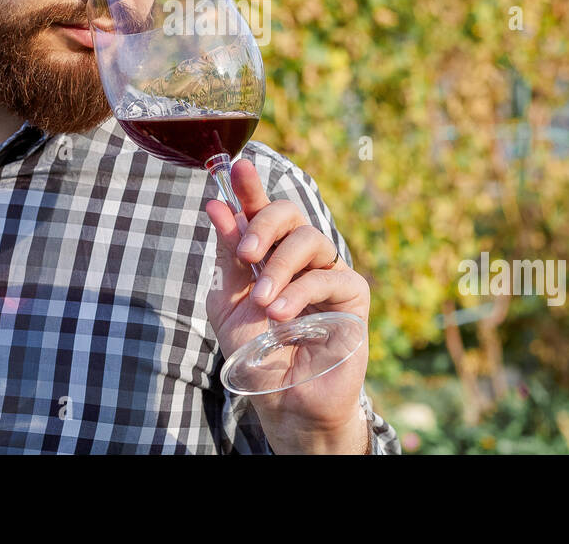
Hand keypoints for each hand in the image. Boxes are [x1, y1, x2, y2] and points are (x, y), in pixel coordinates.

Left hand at [204, 159, 370, 452]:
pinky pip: (328, 278)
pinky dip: (300, 293)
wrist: (282, 400)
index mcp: (268, 254)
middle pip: (289, 214)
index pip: (261, 211)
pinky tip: (282, 316)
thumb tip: (216, 205)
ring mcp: (328, 273)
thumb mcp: (228, 301)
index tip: (237, 168)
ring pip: (309, 240)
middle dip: (264, 224)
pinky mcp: (352, 296)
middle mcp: (300, 257)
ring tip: (262, 302)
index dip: (250, 188)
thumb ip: (228, 255)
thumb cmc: (255, 352)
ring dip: (279, 268)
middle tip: (246, 254)